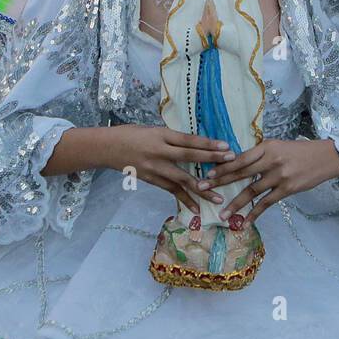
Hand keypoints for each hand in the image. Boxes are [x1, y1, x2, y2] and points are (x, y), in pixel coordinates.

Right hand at [106, 125, 233, 214]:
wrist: (108, 148)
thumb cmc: (132, 134)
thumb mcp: (153, 129)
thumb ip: (172, 138)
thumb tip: (195, 144)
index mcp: (161, 135)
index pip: (189, 140)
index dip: (207, 143)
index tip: (226, 146)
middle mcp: (159, 151)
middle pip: (189, 156)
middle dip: (211, 159)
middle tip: (231, 162)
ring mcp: (155, 168)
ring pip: (182, 179)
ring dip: (201, 189)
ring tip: (218, 197)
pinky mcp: (151, 180)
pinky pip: (171, 190)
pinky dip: (184, 199)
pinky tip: (197, 208)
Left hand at [200, 139, 338, 222]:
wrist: (326, 157)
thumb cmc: (299, 151)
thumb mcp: (278, 146)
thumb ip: (260, 155)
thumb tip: (237, 164)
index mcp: (266, 147)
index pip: (240, 158)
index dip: (223, 167)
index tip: (207, 174)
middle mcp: (271, 160)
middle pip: (240, 173)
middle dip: (219, 182)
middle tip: (202, 190)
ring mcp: (279, 176)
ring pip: (251, 191)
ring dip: (235, 204)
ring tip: (221, 214)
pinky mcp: (287, 189)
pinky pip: (266, 204)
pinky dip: (254, 214)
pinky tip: (244, 222)